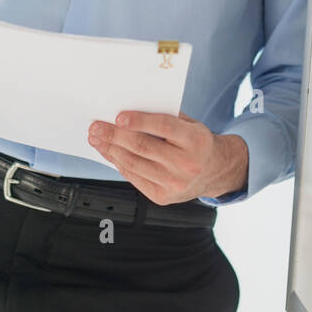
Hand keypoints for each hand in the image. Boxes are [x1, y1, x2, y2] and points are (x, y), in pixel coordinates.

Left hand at [87, 110, 248, 204]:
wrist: (215, 171)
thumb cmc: (197, 142)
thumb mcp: (190, 124)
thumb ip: (165, 117)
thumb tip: (128, 113)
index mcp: (197, 141)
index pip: (164, 128)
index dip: (140, 122)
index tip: (118, 116)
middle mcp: (187, 164)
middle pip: (143, 147)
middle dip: (115, 136)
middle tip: (96, 126)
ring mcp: (174, 184)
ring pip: (134, 163)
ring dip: (110, 150)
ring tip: (96, 138)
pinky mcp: (162, 197)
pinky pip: (134, 177)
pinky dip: (118, 163)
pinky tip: (109, 152)